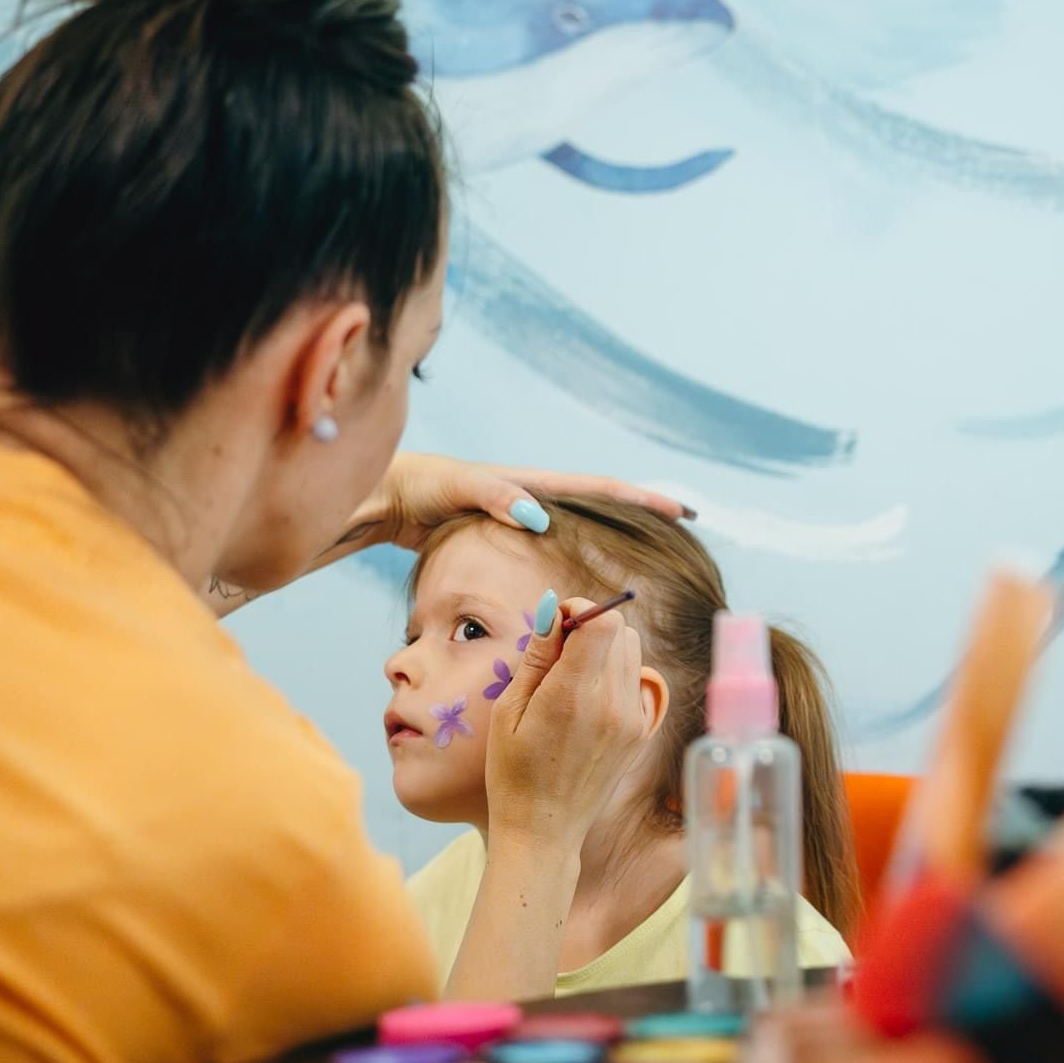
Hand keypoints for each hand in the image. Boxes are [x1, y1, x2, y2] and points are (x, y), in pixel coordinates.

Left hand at [359, 452, 691, 553]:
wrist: (382, 495)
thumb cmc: (416, 486)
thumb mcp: (457, 486)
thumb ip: (495, 496)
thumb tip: (540, 516)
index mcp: (533, 484)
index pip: (601, 489)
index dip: (642, 499)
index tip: (681, 509)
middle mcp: (533, 497)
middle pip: (601, 506)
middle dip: (640, 515)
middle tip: (680, 531)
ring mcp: (520, 516)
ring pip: (580, 527)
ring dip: (613, 537)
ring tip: (645, 557)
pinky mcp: (503, 535)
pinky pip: (554, 544)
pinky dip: (577, 555)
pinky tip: (581, 577)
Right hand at [482, 595, 649, 846]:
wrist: (544, 830)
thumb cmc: (513, 772)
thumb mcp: (509, 711)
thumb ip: (537, 656)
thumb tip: (554, 609)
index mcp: (574, 696)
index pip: (602, 622)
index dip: (581, 610)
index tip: (557, 621)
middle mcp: (612, 704)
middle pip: (620, 631)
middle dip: (589, 627)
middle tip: (558, 650)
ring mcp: (633, 719)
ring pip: (631, 652)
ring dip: (604, 649)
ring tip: (571, 677)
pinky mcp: (641, 732)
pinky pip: (636, 681)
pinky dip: (615, 676)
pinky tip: (587, 700)